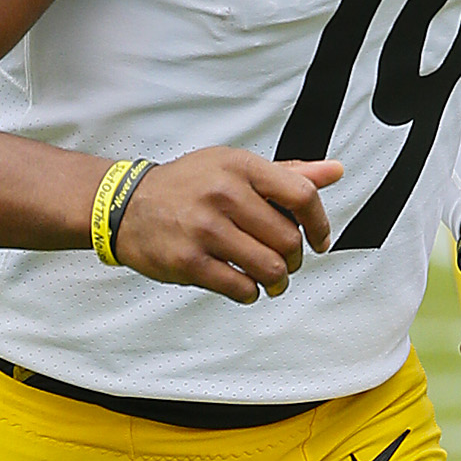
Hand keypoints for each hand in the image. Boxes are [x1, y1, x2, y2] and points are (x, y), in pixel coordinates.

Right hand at [114, 150, 342, 303]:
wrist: (126, 205)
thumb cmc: (186, 186)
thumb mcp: (234, 167)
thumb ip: (286, 173)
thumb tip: (333, 171)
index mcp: (240, 167)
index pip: (301, 195)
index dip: (320, 224)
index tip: (319, 241)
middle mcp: (223, 194)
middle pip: (288, 239)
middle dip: (293, 259)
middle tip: (284, 262)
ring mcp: (205, 229)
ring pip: (269, 268)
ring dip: (277, 281)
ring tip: (270, 279)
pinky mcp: (189, 262)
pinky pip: (241, 288)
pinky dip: (250, 293)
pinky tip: (244, 285)